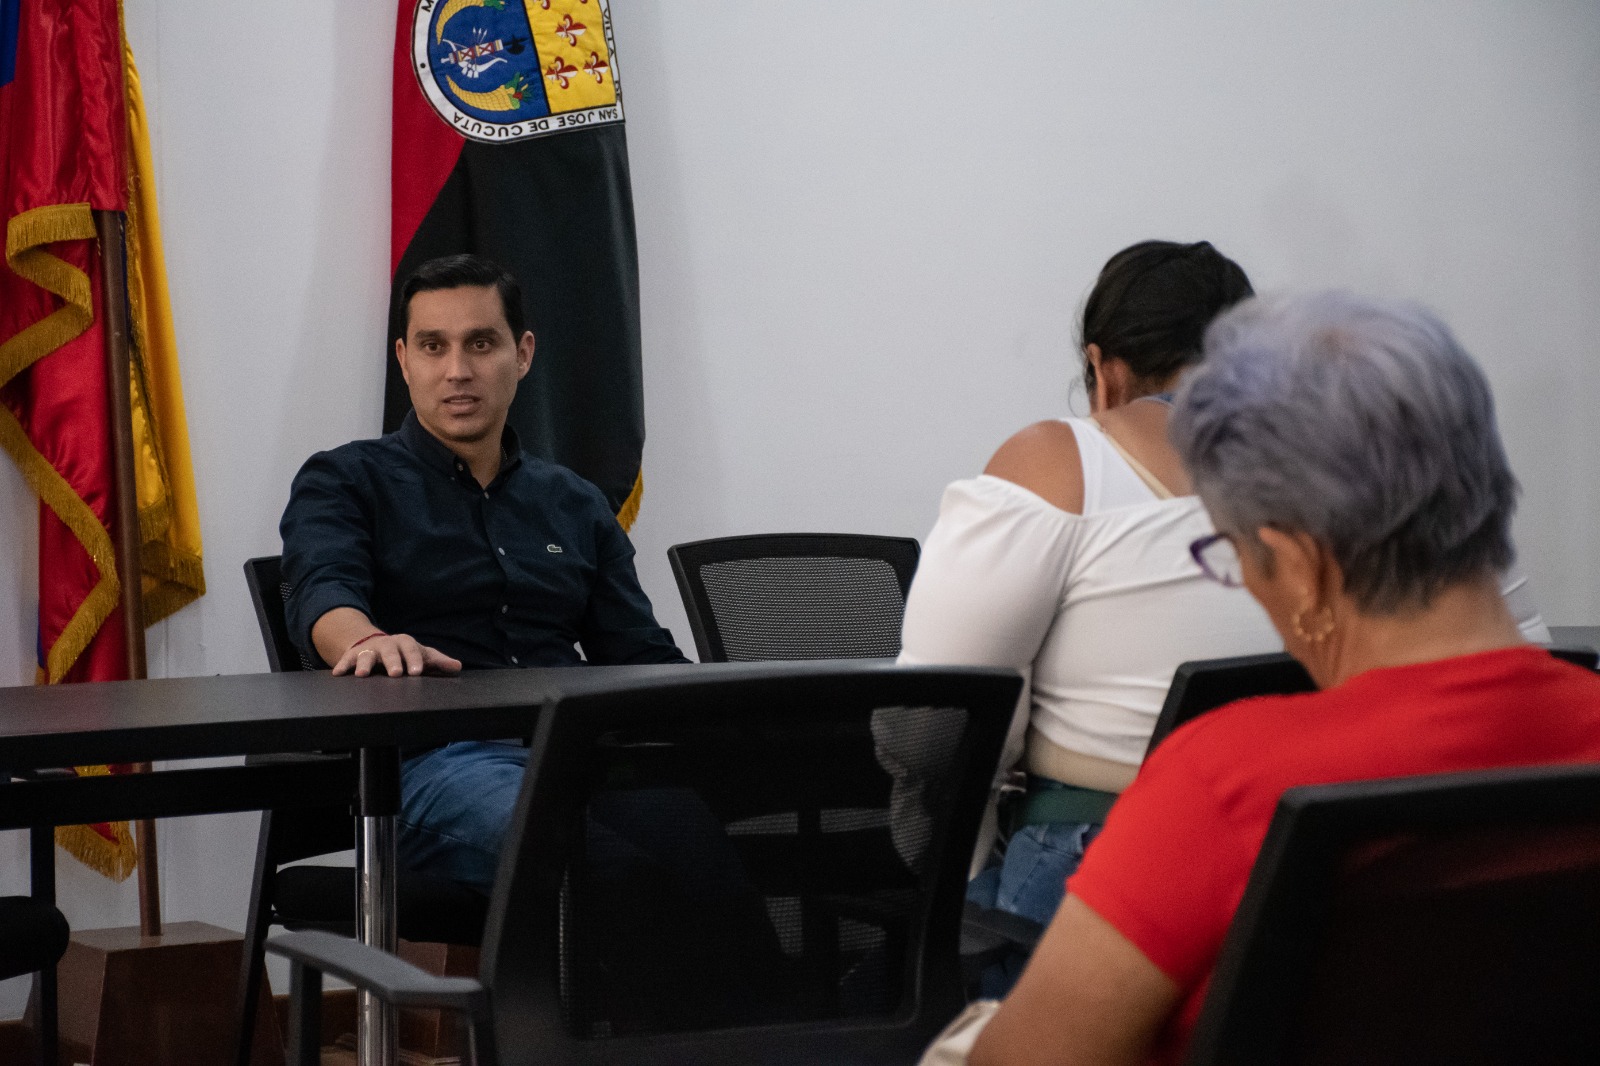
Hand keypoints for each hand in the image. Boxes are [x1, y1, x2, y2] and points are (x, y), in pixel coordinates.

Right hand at [332, 633, 462, 676]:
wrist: (377, 644)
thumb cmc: (404, 654)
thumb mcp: (421, 655)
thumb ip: (438, 662)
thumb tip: (457, 667)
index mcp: (405, 643)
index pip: (412, 650)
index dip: (414, 660)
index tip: (416, 672)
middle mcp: (386, 645)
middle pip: (390, 651)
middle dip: (392, 661)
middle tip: (395, 674)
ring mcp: (369, 650)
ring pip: (366, 655)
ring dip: (363, 664)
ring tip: (361, 675)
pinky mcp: (353, 656)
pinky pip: (346, 660)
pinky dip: (342, 665)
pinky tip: (337, 674)